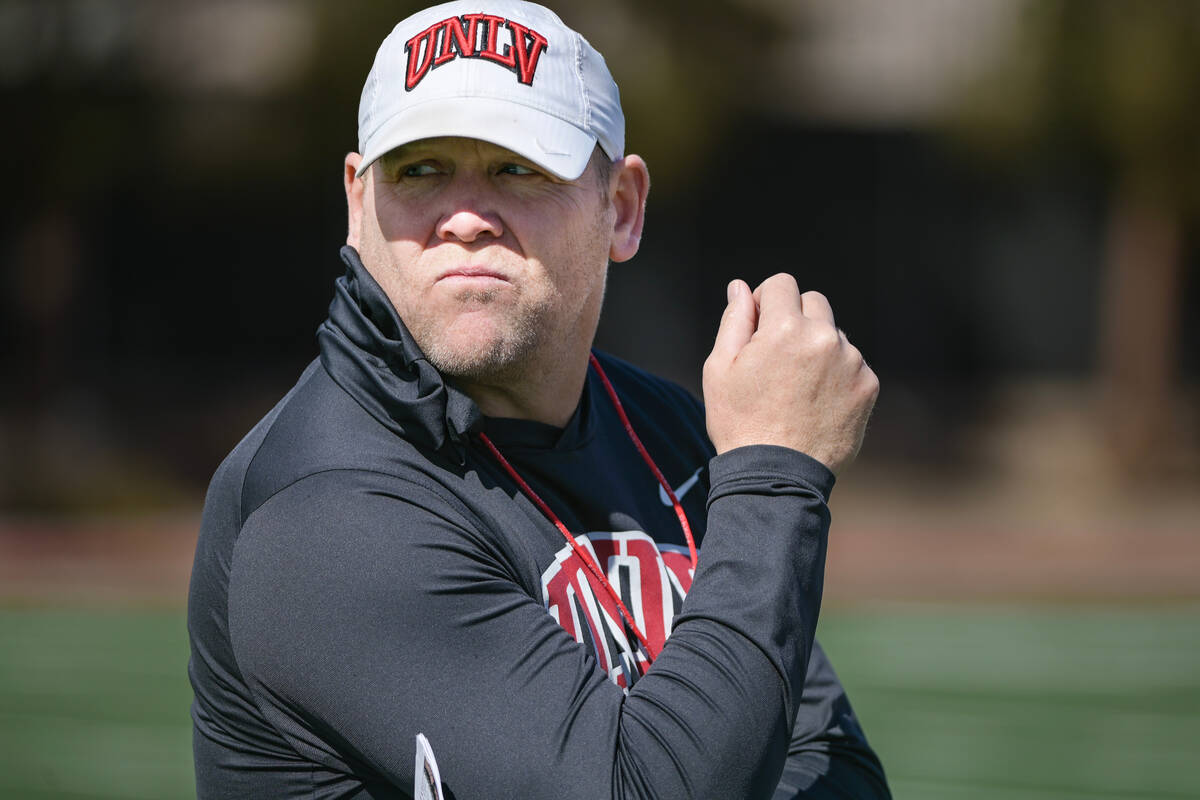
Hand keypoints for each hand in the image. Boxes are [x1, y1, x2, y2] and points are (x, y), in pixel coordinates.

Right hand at [702, 274, 878, 473]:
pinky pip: (852, 364)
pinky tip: (816, 403)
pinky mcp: (869, 386)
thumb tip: (741, 287)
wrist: (776, 476)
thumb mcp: (720, 368)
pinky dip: (836, 375)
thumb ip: (734, 320)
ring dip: (817, 348)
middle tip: (777, 359)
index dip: (766, 301)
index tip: (759, 328)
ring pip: (834, 334)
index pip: (781, 284)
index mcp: (785, 328)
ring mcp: (852, 362)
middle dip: (795, 319)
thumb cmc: (740, 422)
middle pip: (814, 302)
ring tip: (797, 389)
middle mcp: (824, 337)